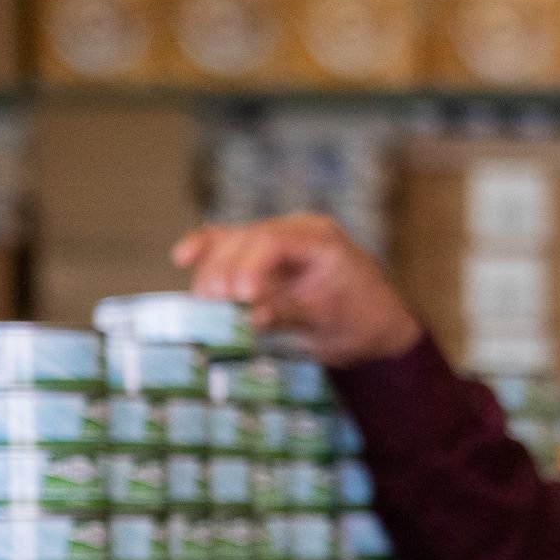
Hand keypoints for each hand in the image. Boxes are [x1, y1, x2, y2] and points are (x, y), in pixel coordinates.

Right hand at [171, 212, 423, 368]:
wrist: (377, 329)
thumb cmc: (361, 324)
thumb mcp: (328, 323)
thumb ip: (287, 312)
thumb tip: (247, 315)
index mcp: (320, 239)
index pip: (273, 241)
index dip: (249, 267)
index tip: (239, 297)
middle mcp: (296, 230)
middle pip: (245, 238)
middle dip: (223, 271)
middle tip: (211, 305)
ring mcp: (276, 239)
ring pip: (231, 241)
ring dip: (210, 270)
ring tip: (203, 303)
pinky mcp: (260, 256)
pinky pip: (228, 245)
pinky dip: (205, 250)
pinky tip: (182, 257)